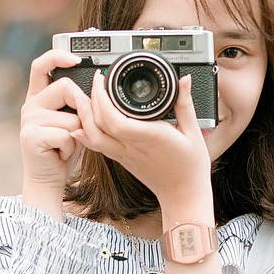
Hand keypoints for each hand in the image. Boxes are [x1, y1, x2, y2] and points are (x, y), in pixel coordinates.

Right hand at [18, 49, 91, 216]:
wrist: (47, 179)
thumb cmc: (62, 150)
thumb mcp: (72, 122)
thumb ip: (77, 104)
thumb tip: (93, 90)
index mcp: (38, 97)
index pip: (41, 65)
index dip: (57, 56)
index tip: (76, 58)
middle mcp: (31, 105)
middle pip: (66, 87)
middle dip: (81, 108)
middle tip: (76, 128)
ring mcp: (28, 119)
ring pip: (71, 116)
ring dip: (78, 135)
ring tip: (66, 145)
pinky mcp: (30, 136)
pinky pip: (66, 134)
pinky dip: (72, 148)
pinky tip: (61, 154)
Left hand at [73, 71, 212, 212]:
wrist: (183, 195)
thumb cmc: (190, 166)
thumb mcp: (193, 131)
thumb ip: (185, 103)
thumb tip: (184, 79)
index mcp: (149, 137)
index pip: (115, 119)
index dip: (102, 99)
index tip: (103, 80)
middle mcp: (132, 147)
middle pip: (98, 125)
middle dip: (90, 100)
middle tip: (94, 81)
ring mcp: (124, 155)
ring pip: (93, 137)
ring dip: (84, 117)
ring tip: (82, 97)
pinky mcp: (121, 160)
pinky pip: (98, 147)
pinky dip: (86, 135)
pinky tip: (80, 125)